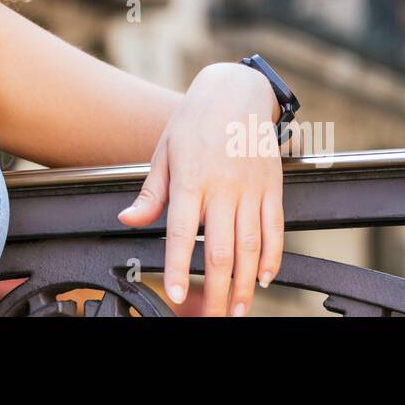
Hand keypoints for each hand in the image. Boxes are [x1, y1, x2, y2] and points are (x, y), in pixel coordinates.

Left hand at [116, 62, 284, 315]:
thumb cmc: (195, 120)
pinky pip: (275, 227)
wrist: (236, 90)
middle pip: (220, 248)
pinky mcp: (272, 186)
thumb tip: (129, 219)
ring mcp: (251, 187)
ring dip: (244, 282)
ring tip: (237, 307)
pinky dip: (272, 256)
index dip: (177, 266)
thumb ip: (151, 192)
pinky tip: (264, 277)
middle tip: (211, 315)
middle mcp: (223, 186)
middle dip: (214, 289)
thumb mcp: (164, 150)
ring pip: (250, 245)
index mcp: (190, 178)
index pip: (181, 231)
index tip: (176, 294)